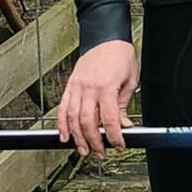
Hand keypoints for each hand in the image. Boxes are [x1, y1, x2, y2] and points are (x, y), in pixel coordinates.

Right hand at [56, 40, 137, 156]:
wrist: (105, 38)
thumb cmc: (119, 56)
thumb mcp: (129, 81)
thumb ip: (123, 105)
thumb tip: (123, 126)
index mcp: (106, 87)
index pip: (109, 119)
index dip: (114, 136)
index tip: (119, 145)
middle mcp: (89, 88)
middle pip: (88, 123)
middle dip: (94, 142)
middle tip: (100, 153)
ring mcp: (77, 87)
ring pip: (73, 118)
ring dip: (77, 137)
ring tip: (83, 150)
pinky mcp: (69, 86)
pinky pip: (62, 108)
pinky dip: (62, 124)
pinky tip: (65, 136)